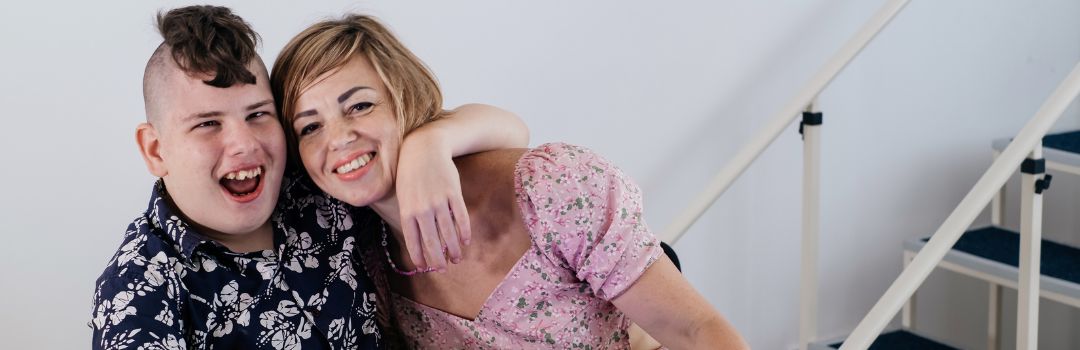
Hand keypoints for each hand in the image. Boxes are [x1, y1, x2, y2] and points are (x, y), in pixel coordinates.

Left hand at [395, 132, 470, 269]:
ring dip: (453, 249)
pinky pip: (460, 217)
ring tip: (456, 259)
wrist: (424, 147)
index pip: (413, 241)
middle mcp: (422, 209)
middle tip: (442, 269)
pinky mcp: (453, 193)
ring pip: (448, 232)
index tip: (424, 268)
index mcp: (407, 211)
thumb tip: (417, 237)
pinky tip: (466, 241)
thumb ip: (410, 215)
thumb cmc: (410, 172)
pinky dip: (464, 231)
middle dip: (437, 259)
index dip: (419, 256)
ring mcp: (439, 201)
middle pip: (432, 242)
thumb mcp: (404, 194)